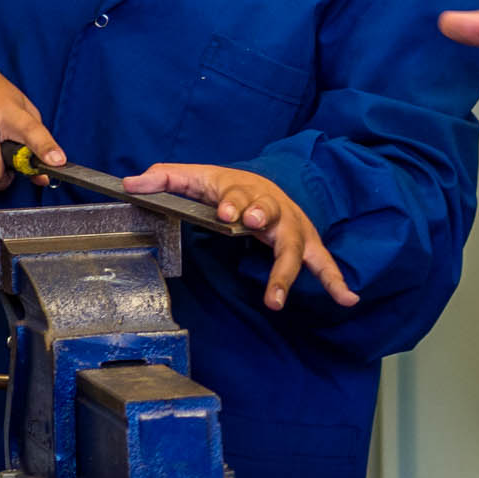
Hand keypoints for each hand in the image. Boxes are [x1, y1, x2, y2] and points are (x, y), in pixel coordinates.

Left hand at [121, 163, 359, 311]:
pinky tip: (347, 299)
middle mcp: (273, 206)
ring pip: (297, 244)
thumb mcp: (195, 178)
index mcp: (245, 189)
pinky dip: (336, 280)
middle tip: (252, 227)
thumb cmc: (227, 187)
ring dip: (288, 269)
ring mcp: (292, 226)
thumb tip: (131, 183)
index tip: (227, 214)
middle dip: (264, 220)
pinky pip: (323, 263)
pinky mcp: (305, 244)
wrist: (262, 186)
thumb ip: (166, 179)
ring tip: (276, 298)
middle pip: (273, 213)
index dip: (235, 202)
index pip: (239, 193)